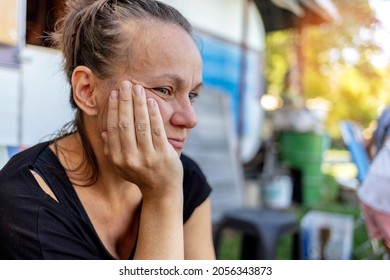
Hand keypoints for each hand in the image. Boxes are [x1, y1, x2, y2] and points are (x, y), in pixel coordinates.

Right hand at [101, 80, 182, 201]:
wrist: (162, 190)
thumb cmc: (141, 174)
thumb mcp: (122, 166)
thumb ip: (113, 149)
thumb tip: (104, 131)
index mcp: (118, 159)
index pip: (113, 128)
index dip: (114, 109)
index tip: (115, 94)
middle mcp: (131, 158)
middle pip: (125, 124)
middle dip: (125, 101)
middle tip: (125, 84)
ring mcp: (148, 157)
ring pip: (141, 124)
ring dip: (139, 103)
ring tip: (138, 88)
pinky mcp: (164, 155)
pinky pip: (157, 130)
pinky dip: (153, 114)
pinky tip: (151, 102)